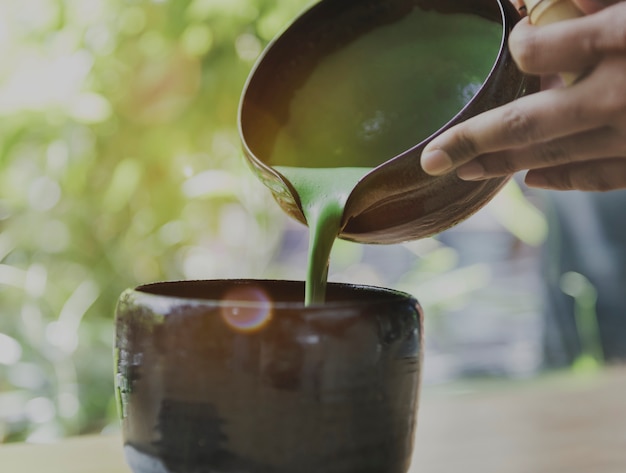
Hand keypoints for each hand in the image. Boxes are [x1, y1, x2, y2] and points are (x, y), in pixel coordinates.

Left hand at [420, 0, 625, 190]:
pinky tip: (532, 179)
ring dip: (502, 164)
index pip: (532, 51)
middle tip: (433, 158)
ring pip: (553, 154)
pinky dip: (561, 179)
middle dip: (472, 140)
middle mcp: (617, 94)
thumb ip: (594, 2)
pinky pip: (596, 176)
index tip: (521, 41)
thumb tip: (539, 3)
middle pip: (524, 123)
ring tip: (466, 169)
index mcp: (617, 39)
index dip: (520, 45)